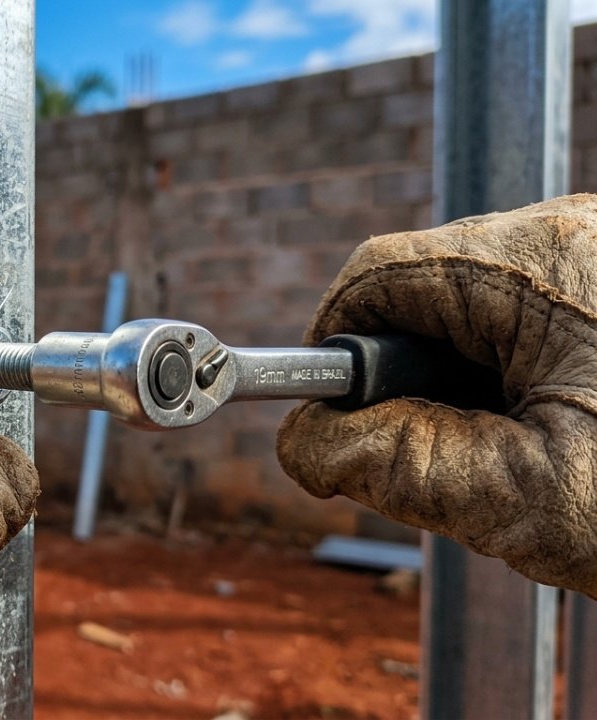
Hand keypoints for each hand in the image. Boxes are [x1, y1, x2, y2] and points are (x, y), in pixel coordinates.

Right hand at [277, 194, 596, 596]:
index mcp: (536, 265)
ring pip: (486, 313)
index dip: (336, 350)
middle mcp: (575, 234)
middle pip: (429, 293)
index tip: (334, 419)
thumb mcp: (525, 498)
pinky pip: (541, 320)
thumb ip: (392, 463)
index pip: (376, 278)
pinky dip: (528, 380)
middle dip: (418, 379)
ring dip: (476, 385)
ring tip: (532, 455)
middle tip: (456, 460)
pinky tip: (569, 433)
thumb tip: (303, 439)